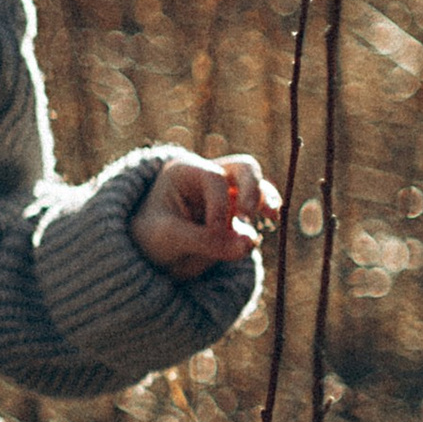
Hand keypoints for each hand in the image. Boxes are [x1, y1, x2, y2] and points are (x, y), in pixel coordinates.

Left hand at [132, 151, 272, 279]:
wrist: (151, 253)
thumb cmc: (152, 236)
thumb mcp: (168, 238)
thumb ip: (206, 241)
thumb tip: (251, 243)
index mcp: (184, 171)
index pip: (214, 178)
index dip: (219, 206)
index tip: (213, 232)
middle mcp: (208, 175)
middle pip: (243, 168)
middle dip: (252, 189)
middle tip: (247, 214)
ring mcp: (226, 192)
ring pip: (257, 184)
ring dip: (265, 199)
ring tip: (271, 218)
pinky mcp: (237, 212)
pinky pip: (260, 205)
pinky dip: (268, 212)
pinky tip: (272, 222)